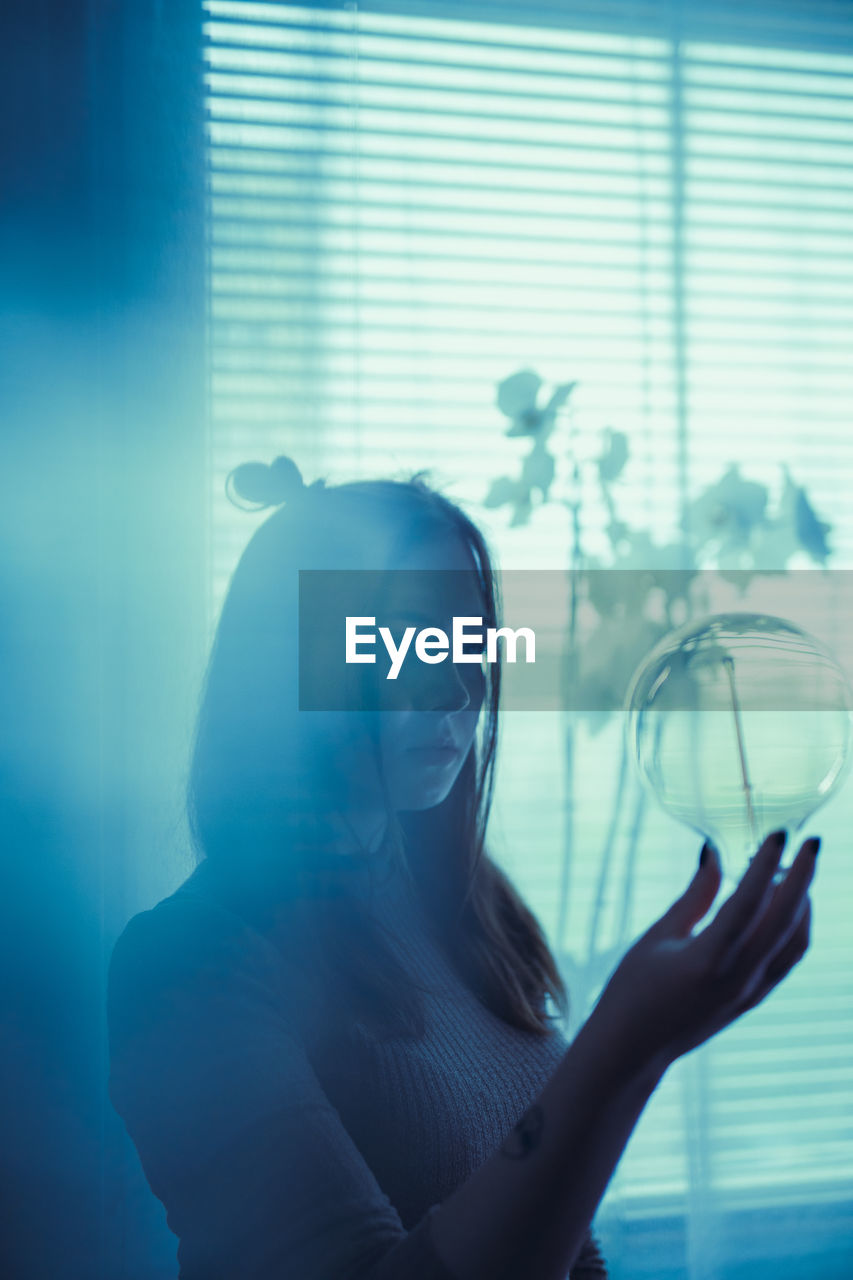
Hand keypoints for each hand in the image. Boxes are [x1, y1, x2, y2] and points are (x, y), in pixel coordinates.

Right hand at [594, 830, 818, 1075]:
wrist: (633, 1049)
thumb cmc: (633, 989)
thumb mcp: (657, 937)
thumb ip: (695, 897)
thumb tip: (715, 853)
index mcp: (707, 960)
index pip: (749, 902)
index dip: (767, 864)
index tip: (780, 832)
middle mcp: (737, 978)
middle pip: (786, 920)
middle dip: (804, 876)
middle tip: (811, 841)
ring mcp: (750, 992)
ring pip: (796, 941)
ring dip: (802, 902)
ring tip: (790, 870)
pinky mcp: (753, 999)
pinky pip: (788, 958)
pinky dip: (795, 926)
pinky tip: (784, 905)